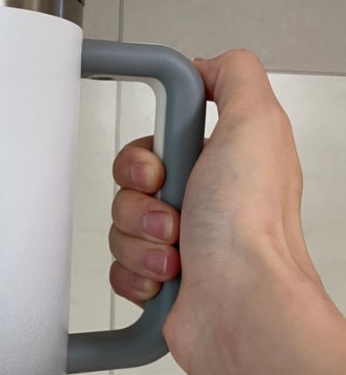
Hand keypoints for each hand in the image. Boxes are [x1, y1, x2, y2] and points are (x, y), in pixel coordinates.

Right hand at [110, 49, 320, 374]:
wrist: (241, 309)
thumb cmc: (251, 231)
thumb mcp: (256, 123)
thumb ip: (234, 77)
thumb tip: (206, 65)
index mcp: (223, 164)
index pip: (152, 142)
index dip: (143, 154)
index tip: (160, 165)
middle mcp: (204, 203)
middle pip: (129, 186)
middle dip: (140, 202)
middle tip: (174, 213)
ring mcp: (183, 244)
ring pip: (121, 227)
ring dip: (141, 241)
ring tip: (177, 253)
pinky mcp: (162, 282)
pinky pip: (118, 266)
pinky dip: (136, 274)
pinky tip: (166, 280)